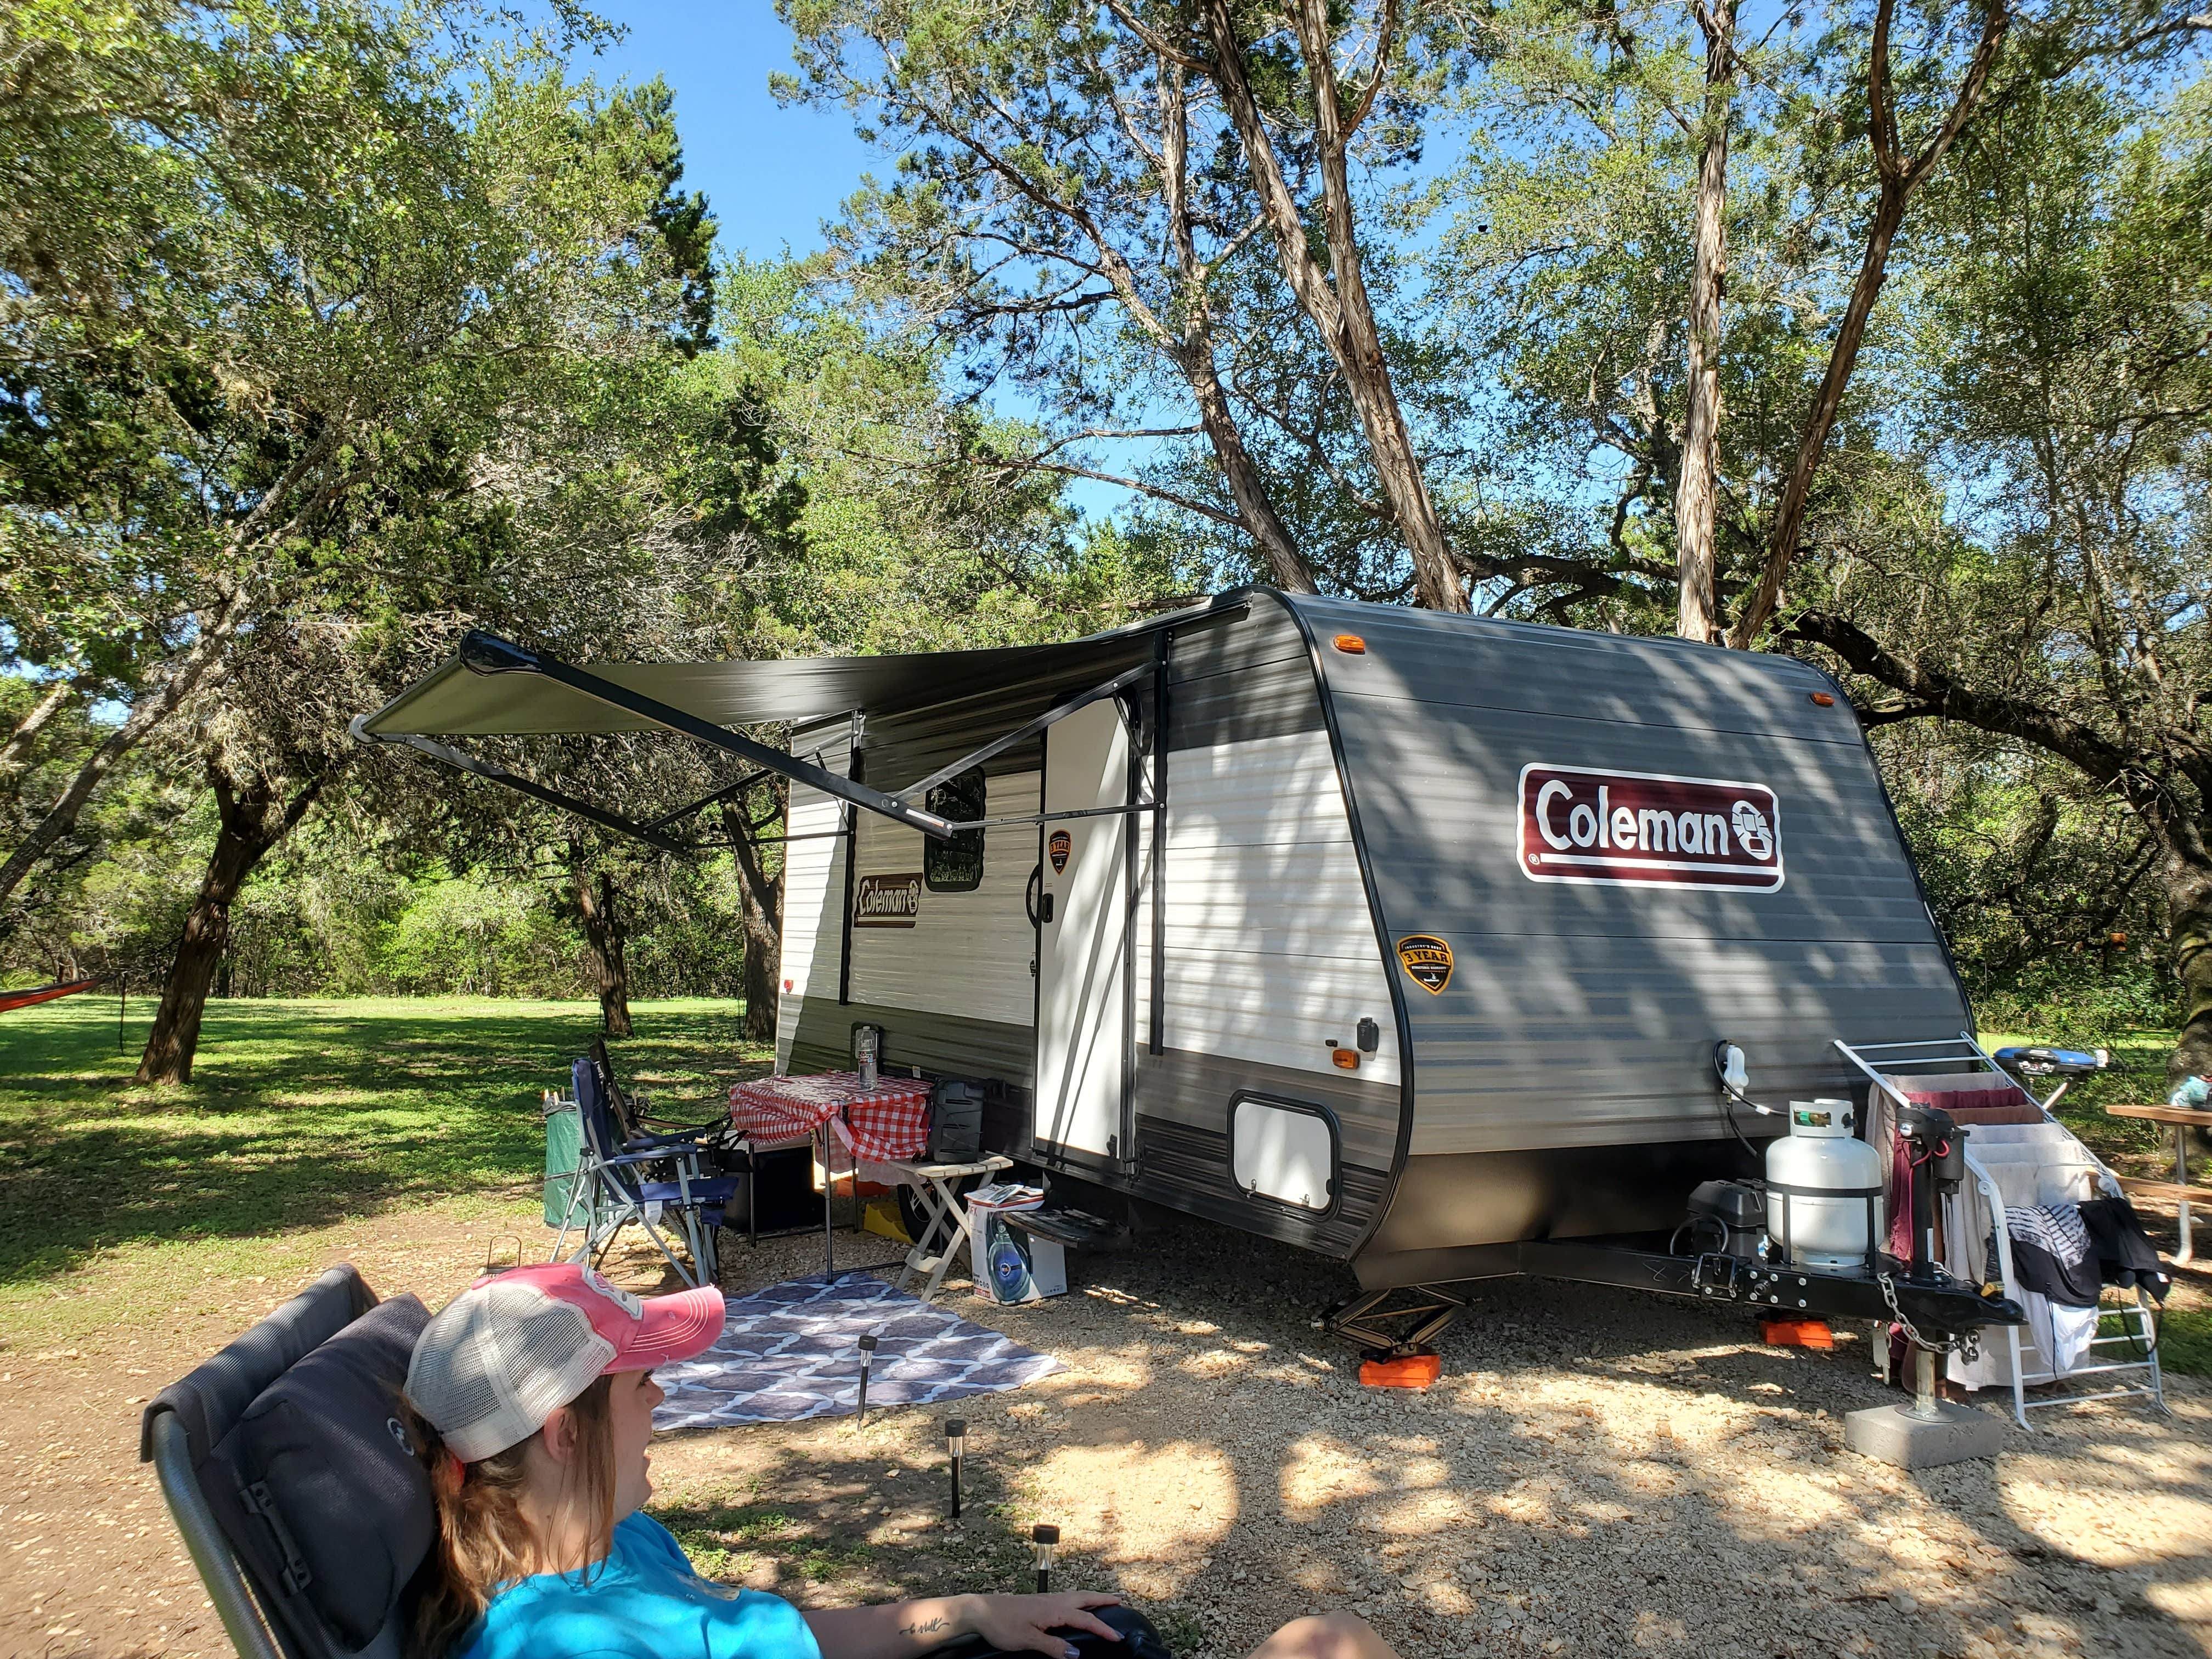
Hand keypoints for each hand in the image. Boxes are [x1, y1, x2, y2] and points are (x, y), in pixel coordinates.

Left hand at [963, 1592, 1124, 1656]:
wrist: (980, 1610)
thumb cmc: (1002, 1624)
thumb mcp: (1027, 1640)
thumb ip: (1053, 1646)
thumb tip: (1076, 1653)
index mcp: (1054, 1609)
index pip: (1085, 1619)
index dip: (1103, 1629)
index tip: (1118, 1637)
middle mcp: (1052, 1601)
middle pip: (1084, 1598)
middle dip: (1103, 1599)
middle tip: (1120, 1601)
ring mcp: (1045, 1600)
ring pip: (1074, 1596)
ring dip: (1091, 1597)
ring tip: (1103, 1600)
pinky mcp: (1038, 1603)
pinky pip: (1065, 1598)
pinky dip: (1078, 1599)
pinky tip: (1075, 1606)